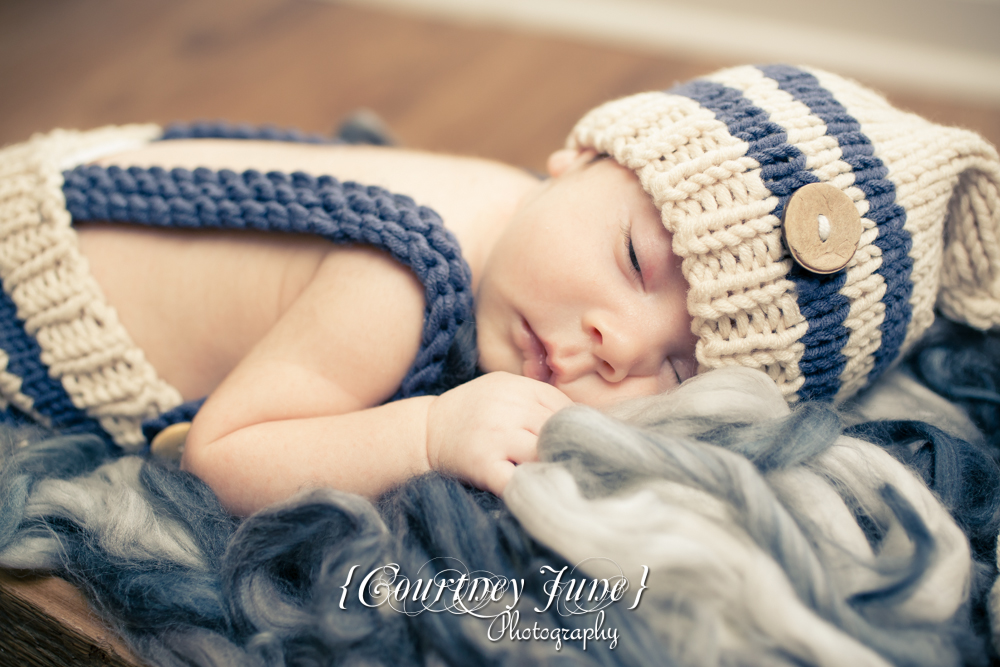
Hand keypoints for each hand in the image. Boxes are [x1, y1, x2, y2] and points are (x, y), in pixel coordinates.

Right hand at [425, 372, 572, 495]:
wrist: (424, 431)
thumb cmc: (471, 413)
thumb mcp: (502, 391)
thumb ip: (536, 399)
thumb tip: (583, 419)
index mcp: (515, 387)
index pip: (563, 406)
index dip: (576, 427)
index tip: (581, 443)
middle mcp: (507, 408)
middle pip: (557, 431)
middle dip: (568, 448)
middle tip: (577, 464)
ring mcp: (496, 436)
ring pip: (544, 454)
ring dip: (552, 467)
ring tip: (557, 476)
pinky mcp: (484, 464)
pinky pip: (520, 480)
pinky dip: (532, 487)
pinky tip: (536, 488)